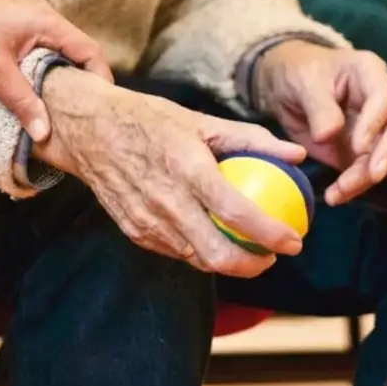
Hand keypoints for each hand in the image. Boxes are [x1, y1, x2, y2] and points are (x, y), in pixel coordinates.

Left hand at [0, 0, 112, 140]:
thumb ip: (23, 102)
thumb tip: (44, 133)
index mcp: (46, 21)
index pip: (89, 50)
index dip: (100, 79)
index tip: (100, 106)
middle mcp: (43, 17)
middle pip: (77, 52)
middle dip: (81, 82)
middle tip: (82, 113)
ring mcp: (29, 20)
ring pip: (57, 53)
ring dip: (60, 78)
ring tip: (60, 108)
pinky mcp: (15, 27)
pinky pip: (40, 51)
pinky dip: (43, 71)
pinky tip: (35, 92)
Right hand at [34, 68, 307, 276]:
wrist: (88, 130)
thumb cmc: (149, 120)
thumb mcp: (201, 120)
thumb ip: (252, 139)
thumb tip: (297, 154)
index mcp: (187, 169)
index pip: (237, 213)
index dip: (271, 234)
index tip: (294, 241)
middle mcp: (166, 201)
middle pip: (217, 255)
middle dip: (253, 265)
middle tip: (272, 256)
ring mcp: (147, 221)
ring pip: (197, 259)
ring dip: (228, 263)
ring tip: (248, 250)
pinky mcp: (134, 231)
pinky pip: (175, 252)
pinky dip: (199, 251)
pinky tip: (213, 239)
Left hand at [254, 41, 386, 205]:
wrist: (286, 87)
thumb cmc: (300, 73)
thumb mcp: (304, 83)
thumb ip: (319, 108)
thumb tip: (329, 136)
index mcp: (370, 73)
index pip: (385, 98)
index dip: (375, 123)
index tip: (358, 145)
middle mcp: (382, 101)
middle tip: (373, 175)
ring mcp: (377, 128)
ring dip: (368, 177)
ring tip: (340, 191)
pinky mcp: (364, 151)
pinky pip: (368, 172)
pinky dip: (355, 186)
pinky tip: (336, 196)